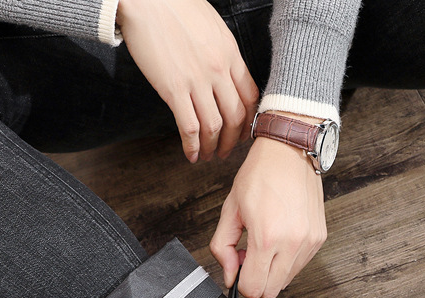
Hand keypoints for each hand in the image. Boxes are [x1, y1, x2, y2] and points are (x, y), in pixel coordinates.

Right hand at [117, 0, 258, 161]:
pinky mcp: (173, 89)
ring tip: (208, 156)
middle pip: (236, 117)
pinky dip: (192, 145)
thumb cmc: (175, 5)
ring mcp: (197, 81)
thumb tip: (227, 72)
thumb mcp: (212, 25)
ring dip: (213, 147)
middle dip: (233, 141)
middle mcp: (219, 70)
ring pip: (214, 127)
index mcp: (231, 54)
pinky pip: (189, 127)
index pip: (251, 97)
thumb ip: (223, 51)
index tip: (244, 132)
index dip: (249, 121)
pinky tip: (190, 154)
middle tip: (226, 151)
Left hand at [210, 128, 326, 297]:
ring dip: (272, 270)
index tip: (238, 265)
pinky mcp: (319, 239)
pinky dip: (287, 259)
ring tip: (266, 243)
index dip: (241, 282)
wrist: (290, 151)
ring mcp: (309, 243)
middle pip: (270, 291)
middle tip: (250, 255)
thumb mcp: (230, 209)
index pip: (253, 288)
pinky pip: (299, 265)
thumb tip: (229, 275)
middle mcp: (292, 244)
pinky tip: (280, 237)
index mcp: (267, 238)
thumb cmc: (261, 174)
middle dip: (256, 279)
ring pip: (286, 281)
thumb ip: (222, 247)